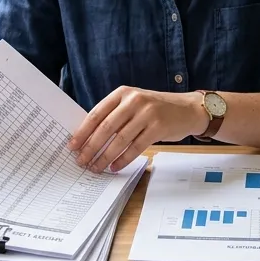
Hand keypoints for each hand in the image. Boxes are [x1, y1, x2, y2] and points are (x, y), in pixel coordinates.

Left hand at [68, 87, 206, 172]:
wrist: (187, 109)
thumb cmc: (156, 109)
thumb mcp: (134, 103)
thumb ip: (115, 115)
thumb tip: (89, 137)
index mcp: (122, 93)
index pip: (97, 113)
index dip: (83, 131)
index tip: (72, 146)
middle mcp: (134, 100)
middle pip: (106, 127)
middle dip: (91, 147)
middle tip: (81, 161)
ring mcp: (147, 113)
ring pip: (120, 139)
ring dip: (105, 156)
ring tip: (96, 167)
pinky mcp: (158, 127)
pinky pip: (136, 147)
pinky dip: (123, 159)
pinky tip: (114, 167)